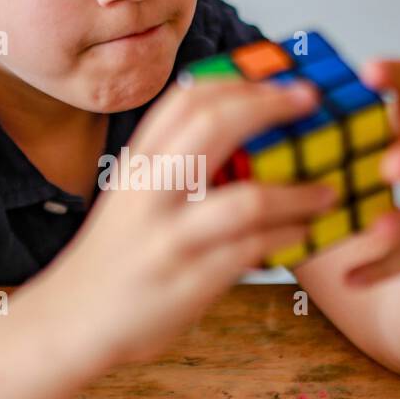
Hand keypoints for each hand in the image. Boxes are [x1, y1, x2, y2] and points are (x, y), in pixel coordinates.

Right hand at [38, 77, 339, 367]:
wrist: (73, 319)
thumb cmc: (114, 257)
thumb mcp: (132, 197)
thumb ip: (174, 166)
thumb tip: (245, 134)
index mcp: (137, 165)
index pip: (186, 100)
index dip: (238, 81)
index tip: (279, 79)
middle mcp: (149, 192)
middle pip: (213, 125)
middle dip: (270, 107)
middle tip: (311, 104)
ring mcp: (169, 238)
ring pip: (247, 200)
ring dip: (297, 192)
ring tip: (327, 190)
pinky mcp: (189, 281)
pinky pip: (252, 251)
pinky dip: (286, 237)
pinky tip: (302, 233)